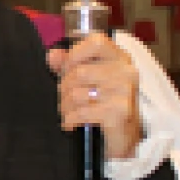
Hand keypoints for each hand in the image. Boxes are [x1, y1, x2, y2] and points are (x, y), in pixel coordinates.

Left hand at [46, 33, 141, 158]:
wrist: (123, 138)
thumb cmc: (103, 104)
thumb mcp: (87, 80)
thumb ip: (69, 64)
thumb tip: (52, 55)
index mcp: (119, 58)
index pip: (96, 42)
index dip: (74, 54)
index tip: (67, 69)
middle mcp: (126, 71)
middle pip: (79, 72)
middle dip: (64, 88)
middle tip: (66, 98)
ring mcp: (125, 92)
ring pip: (76, 94)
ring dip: (65, 106)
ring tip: (70, 112)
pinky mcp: (120, 112)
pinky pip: (81, 113)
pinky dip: (70, 120)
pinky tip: (72, 124)